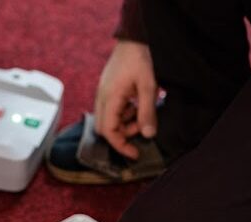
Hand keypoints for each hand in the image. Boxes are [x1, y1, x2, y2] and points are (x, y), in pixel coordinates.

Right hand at [93, 40, 157, 159]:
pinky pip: (111, 109)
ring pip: (107, 119)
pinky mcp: (108, 89)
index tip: (134, 153)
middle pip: (103, 127)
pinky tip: (136, 105)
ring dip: (124, 123)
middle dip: (121, 134)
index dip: (120, 145)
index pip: (108, 130)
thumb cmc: (141, 59)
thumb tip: (147, 135)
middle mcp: (101, 97)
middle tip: (141, 128)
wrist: (134, 38)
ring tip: (142, 113)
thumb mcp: (149, 87)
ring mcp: (103, 93)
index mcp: (109, 98)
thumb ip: (147, 112)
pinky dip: (123, 114)